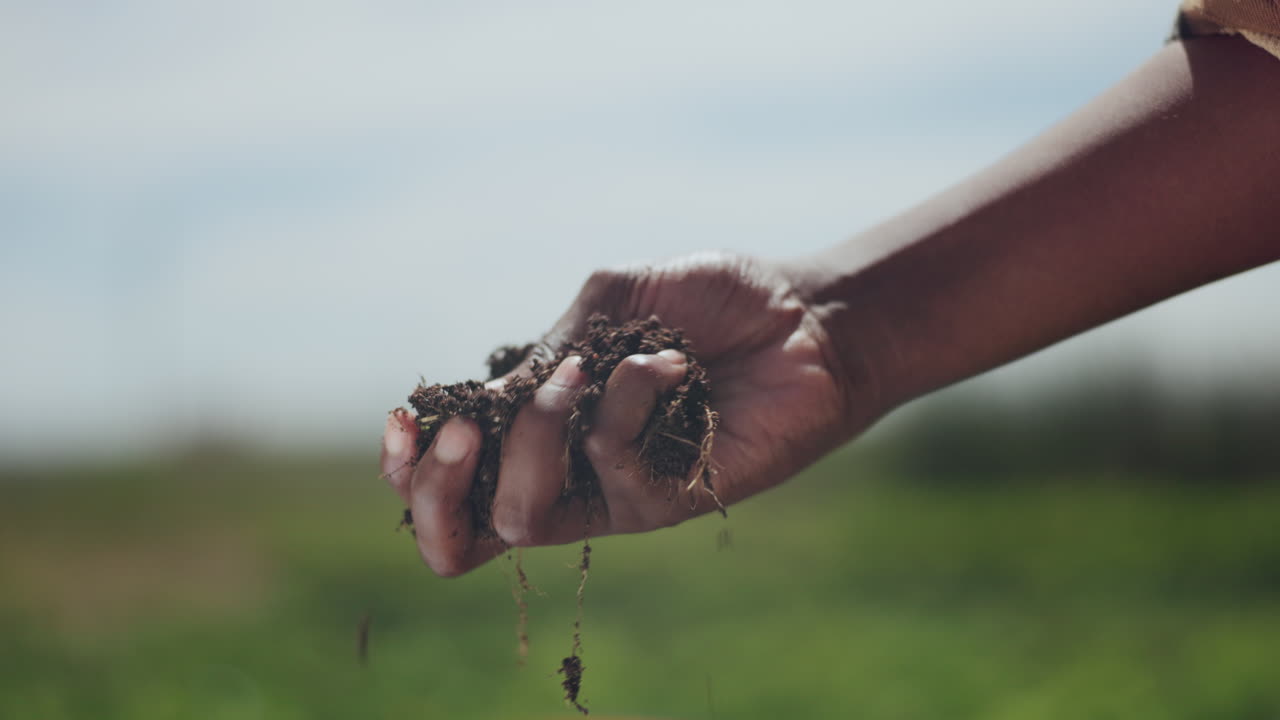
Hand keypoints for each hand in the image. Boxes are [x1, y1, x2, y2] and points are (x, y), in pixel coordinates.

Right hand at [381, 251, 878, 575]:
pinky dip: (626, 400)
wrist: (806, 315)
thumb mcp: (612, 301)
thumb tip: (493, 397)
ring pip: (527, 514)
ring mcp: (617, 492)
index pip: (454, 479)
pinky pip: (613, 469)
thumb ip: (551, 347)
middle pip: (470, 529)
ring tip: (577, 373)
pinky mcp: (671, 500)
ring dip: (531, 438)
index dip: (410, 467)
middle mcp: (570, 470)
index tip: (401, 415)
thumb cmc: (712, 302)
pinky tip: (666, 361)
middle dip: (440, 484)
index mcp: (543, 425)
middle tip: (469, 426)